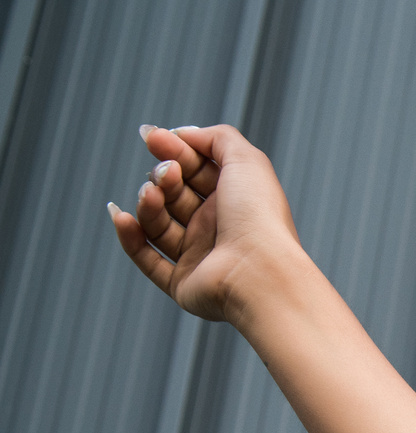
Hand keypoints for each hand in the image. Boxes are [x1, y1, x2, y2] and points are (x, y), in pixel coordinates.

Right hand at [107, 123, 301, 323]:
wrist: (260, 272)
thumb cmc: (258, 216)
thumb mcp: (245, 160)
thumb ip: (216, 138)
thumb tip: (182, 134)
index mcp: (234, 200)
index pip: (194, 170)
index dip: (172, 151)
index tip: (153, 138)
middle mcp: (217, 227)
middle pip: (173, 195)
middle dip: (163, 178)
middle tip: (167, 174)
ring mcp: (200, 256)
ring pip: (158, 224)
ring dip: (148, 204)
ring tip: (152, 196)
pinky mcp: (183, 283)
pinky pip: (147, 260)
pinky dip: (131, 238)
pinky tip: (123, 217)